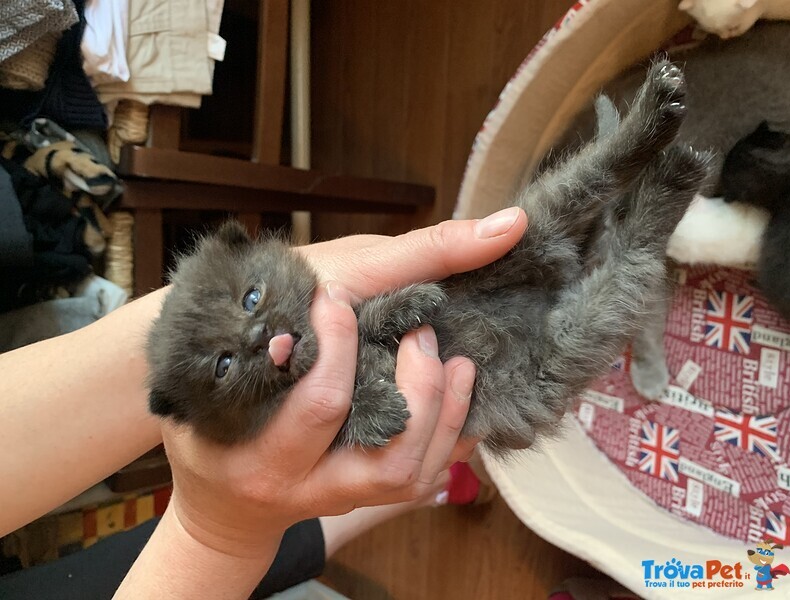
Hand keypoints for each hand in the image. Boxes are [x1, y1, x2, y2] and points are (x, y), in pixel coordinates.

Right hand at [162, 208, 526, 557]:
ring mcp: (347, 502)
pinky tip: (463, 394)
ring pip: (417, 476)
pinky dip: (456, 438)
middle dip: (419, 389)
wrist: (222, 513)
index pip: (320, 405)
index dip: (340, 344)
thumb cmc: (208, 442)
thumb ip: (239, 357)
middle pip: (390, 458)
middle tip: (421, 334)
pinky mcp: (372, 502)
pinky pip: (430, 480)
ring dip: (448, 415)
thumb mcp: (200, 399)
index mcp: (264, 461)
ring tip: (459, 362)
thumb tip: (284, 296)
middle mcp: (312, 490)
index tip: (340, 296)